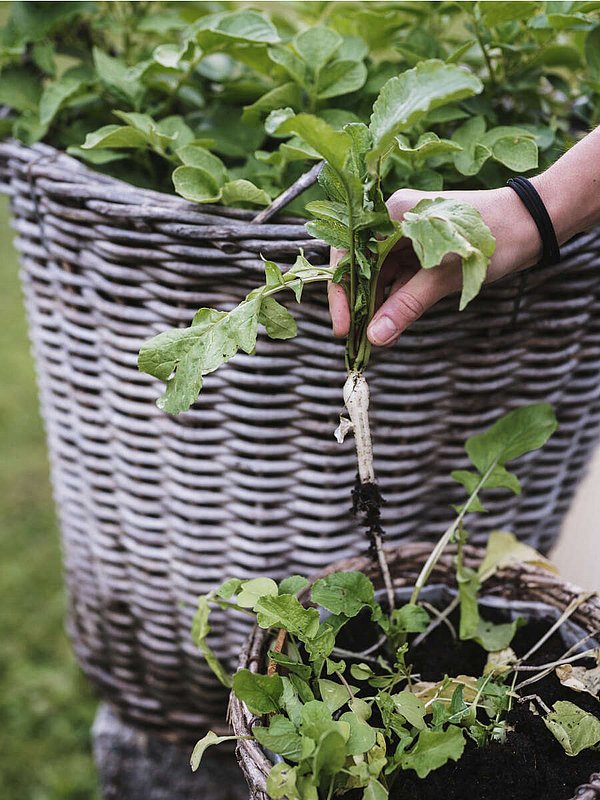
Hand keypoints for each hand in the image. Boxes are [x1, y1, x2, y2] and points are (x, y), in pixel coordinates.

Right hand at [328, 184, 545, 346]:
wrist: (536, 221)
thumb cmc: (492, 236)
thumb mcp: (446, 275)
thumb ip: (407, 305)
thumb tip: (375, 337)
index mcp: (391, 213)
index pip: (348, 252)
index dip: (341, 291)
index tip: (344, 327)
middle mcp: (394, 220)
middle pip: (361, 266)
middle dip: (358, 304)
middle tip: (356, 341)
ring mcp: (408, 235)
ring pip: (380, 275)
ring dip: (377, 305)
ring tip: (374, 338)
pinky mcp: (423, 250)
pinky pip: (399, 277)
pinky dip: (396, 300)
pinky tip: (392, 325)